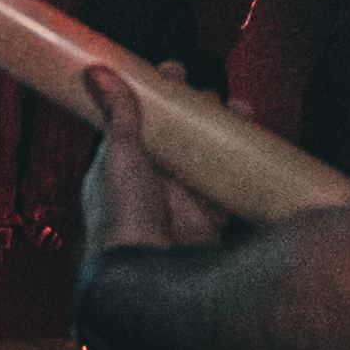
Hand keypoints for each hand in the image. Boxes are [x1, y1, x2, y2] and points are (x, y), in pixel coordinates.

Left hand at [80, 61, 229, 264]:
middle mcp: (152, 182)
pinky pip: (228, 191)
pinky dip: (241, 171)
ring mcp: (181, 202)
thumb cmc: (125, 219)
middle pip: (179, 135)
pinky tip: (251, 148)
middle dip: (199, 111)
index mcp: (123, 164)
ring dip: (225, 133)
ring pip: (207, 158)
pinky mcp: (207, 222)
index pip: (141, 119)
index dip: (160, 95)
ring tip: (242, 111)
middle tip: (212, 96)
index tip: (176, 71)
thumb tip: (97, 71)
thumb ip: (117, 114)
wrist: (150, 278)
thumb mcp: (119, 157)